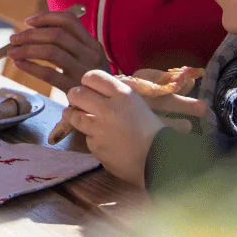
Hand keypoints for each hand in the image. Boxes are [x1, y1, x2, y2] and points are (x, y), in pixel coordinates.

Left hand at [6, 6, 109, 92]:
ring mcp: (83, 72)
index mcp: (92, 44)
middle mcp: (90, 55)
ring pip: (51, 52)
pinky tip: (19, 64)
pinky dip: (30, 67)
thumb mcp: (87, 59)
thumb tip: (33, 30)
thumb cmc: (89, 80)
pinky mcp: (75, 89)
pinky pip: (48, 74)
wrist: (105, 107)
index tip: (28, 21)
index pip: (69, 20)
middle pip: (56, 35)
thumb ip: (68, 44)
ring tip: (12, 52)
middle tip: (13, 39)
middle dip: (30, 34)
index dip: (46, 17)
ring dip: (26, 49)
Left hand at [63, 69, 167, 186]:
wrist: (161, 159)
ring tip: (81, 118)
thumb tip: (98, 92)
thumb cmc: (154, 131)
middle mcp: (108, 109)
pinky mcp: (96, 146)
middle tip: (79, 101)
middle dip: (76, 96)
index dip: (87, 82)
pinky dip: (94, 140)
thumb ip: (118, 96)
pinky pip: (88, 139)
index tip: (88, 87)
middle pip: (77, 94)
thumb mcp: (138, 104)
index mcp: (122, 94)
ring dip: (75, 116)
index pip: (92, 77)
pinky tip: (106, 143)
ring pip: (74, 116)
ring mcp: (99, 129)